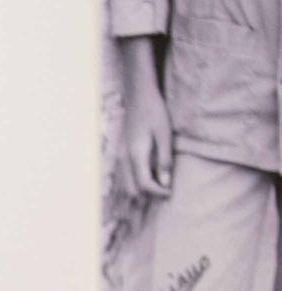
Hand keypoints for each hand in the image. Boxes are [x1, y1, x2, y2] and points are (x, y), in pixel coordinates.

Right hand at [121, 81, 173, 197]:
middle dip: (147, 195)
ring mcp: (119, 155)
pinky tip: (144, 180)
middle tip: (164, 192)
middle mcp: (123, 158)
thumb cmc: (154, 112)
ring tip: (155, 189)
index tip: (171, 192)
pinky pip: (123, 175)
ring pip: (124, 184)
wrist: (138, 95)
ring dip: (138, 191)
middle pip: (131, 189)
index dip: (158, 192)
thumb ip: (164, 160)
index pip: (144, 184)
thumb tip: (166, 183)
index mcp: (136, 154)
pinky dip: (132, 183)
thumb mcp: (164, 135)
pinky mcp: (119, 152)